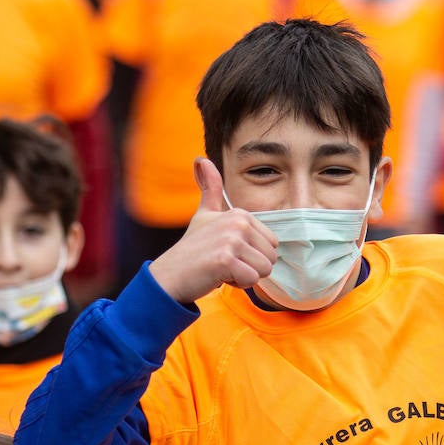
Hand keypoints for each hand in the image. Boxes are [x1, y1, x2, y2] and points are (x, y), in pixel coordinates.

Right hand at [148, 158, 277, 303]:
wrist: (171, 274)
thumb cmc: (192, 249)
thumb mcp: (204, 214)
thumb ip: (210, 189)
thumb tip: (201, 160)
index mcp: (240, 214)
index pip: (272, 244)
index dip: (253, 255)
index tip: (230, 253)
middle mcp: (238, 223)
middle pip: (270, 259)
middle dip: (251, 268)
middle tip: (226, 263)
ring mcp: (231, 241)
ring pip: (263, 271)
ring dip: (245, 277)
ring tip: (223, 269)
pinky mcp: (225, 260)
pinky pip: (251, 280)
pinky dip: (237, 284)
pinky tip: (219, 276)